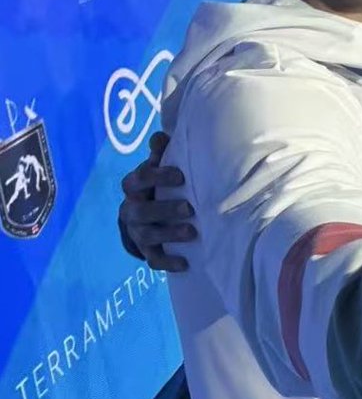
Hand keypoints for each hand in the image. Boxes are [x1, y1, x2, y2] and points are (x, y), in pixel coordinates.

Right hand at [117, 131, 195, 271]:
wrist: (143, 216)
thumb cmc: (157, 185)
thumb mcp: (158, 167)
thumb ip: (161, 153)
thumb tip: (161, 135)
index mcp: (134, 186)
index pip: (139, 179)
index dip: (158, 176)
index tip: (180, 175)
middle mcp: (131, 209)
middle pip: (141, 210)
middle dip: (165, 209)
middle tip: (189, 208)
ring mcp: (137, 231)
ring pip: (147, 235)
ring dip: (169, 234)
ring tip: (192, 232)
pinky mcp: (145, 250)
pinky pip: (153, 259)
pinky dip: (168, 261)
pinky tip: (185, 262)